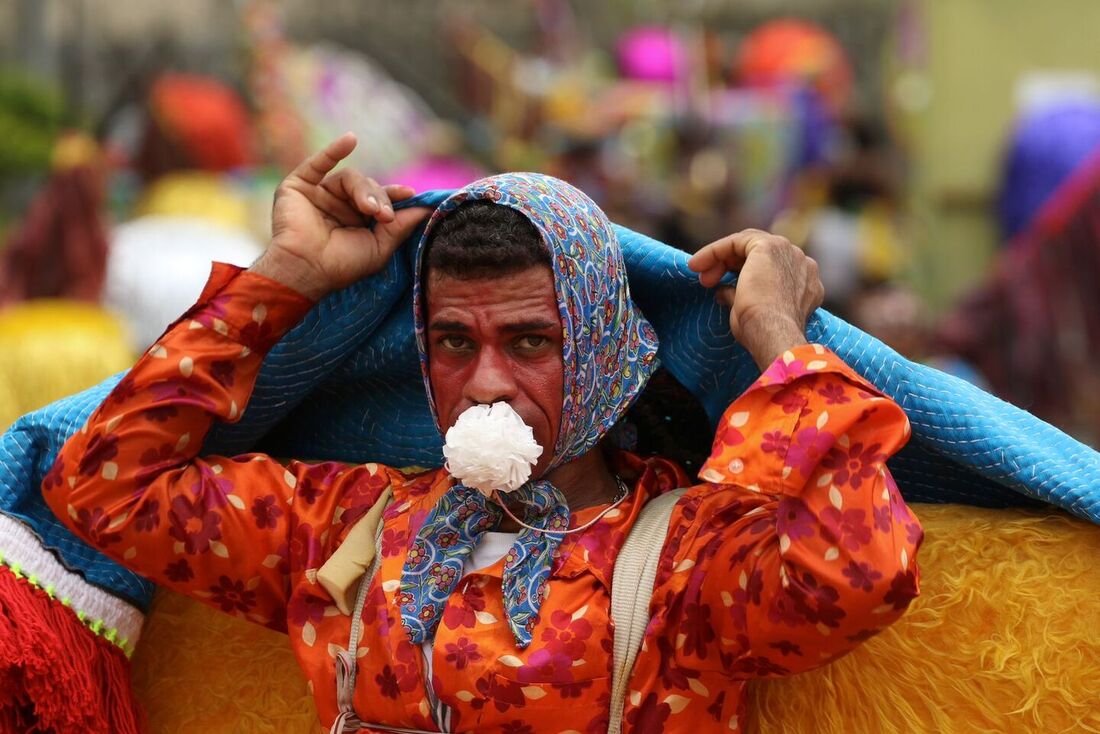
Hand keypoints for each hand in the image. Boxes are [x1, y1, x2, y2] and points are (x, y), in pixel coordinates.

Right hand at [252, 133, 431, 299]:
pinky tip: (351, 140)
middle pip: (368, 187)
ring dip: (363, 190)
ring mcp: (319, 194)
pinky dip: (334, 150)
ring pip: (350, 178)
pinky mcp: (300, 185)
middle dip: (380, 198)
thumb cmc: (341, 265)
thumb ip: (401, 227)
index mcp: (356, 221)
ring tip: (369, 209)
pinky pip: (318, 163)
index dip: (394, 195)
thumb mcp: (379, 248)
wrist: (305, 269)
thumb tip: (426, 209)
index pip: (380, 200)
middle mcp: (338, 205)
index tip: (410, 194)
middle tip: (384, 215)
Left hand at [688, 229, 823, 368]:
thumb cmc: (763, 333)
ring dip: (721, 258)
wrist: (772, 334)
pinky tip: (698, 264)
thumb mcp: (750, 313)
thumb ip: (739, 296)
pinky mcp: (770, 246)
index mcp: (805, 283)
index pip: (769, 269)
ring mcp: (789, 252)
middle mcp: (802, 264)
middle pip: (759, 254)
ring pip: (748, 245)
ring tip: (700, 274)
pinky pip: (737, 241)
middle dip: (729, 266)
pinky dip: (715, 250)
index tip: (717, 287)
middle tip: (706, 281)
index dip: (740, 274)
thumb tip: (722, 292)